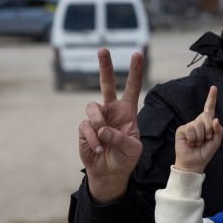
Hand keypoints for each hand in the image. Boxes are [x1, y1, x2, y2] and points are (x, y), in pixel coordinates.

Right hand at [78, 49, 143, 202]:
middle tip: (103, 50)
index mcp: (127, 112)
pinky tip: (98, 149)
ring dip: (98, 123)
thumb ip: (121, 137)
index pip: (132, 88)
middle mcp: (111, 111)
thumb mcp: (133, 149)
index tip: (137, 54)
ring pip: (92, 108)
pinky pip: (86, 127)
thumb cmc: (125, 158)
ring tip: (103, 139)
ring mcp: (97, 119)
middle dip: (105, 66)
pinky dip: (93, 139)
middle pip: (107, 84)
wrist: (110, 172)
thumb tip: (103, 128)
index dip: (135, 72)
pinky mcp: (85, 129)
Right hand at [173, 86, 222, 173]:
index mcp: (207, 124)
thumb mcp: (216, 142)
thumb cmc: (205, 152)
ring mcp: (189, 125)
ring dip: (201, 137)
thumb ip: (218, 131)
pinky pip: (190, 129)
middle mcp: (198, 122)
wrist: (194, 163)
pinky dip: (193, 139)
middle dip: (209, 129)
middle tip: (206, 139)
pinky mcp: (182, 129)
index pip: (209, 109)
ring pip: (198, 124)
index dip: (211, 98)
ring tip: (197, 143)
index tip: (214, 88)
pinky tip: (190, 144)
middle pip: (206, 116)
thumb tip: (216, 119)